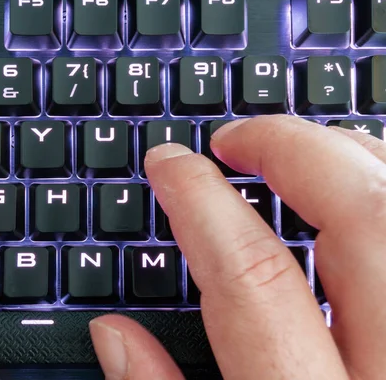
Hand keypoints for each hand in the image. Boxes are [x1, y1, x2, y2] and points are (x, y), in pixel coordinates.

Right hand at [90, 115, 385, 379]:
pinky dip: (382, 191)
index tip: (169, 165)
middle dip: (292, 151)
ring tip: (295, 149)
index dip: (202, 204)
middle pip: (364, 218)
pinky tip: (351, 193)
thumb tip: (114, 333)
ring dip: (351, 158)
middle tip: (236, 138)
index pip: (254, 277)